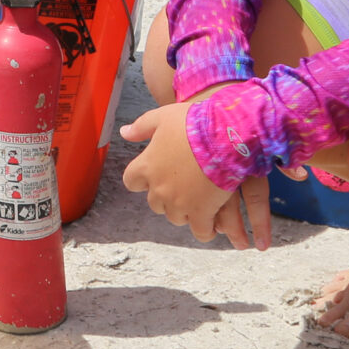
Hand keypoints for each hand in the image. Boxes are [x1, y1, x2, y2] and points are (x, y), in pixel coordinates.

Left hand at [120, 100, 271, 250]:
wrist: (224, 136)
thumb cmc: (193, 123)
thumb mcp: (164, 117)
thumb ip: (142, 126)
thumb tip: (124, 132)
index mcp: (146, 166)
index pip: (131, 181)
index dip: (142, 179)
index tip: (154, 175)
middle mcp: (158, 188)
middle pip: (155, 203)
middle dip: (166, 197)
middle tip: (182, 186)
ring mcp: (179, 203)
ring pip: (176, 217)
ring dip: (184, 211)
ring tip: (198, 201)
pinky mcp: (201, 212)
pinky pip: (200, 231)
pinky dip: (205, 230)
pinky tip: (212, 223)